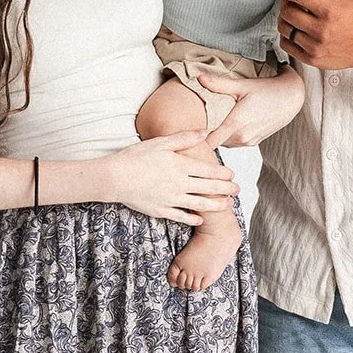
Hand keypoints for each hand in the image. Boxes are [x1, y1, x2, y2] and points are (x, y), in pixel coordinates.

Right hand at [92, 130, 238, 224]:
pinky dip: (192, 218)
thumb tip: (204, 132)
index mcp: (181, 165)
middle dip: (225, 189)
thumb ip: (184, 138)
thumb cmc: (136, 157)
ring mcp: (171, 199)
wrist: (115, 178)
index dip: (223, 173)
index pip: (209, 170)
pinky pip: (181, 216)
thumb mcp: (160, 142)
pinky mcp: (161, 210)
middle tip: (237, 190)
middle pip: (208, 188)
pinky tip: (200, 219)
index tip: (232, 175)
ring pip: (199, 204)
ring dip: (215, 205)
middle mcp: (180, 184)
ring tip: (227, 206)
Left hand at [200, 66, 305, 147]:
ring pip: (225, 143)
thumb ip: (219, 84)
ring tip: (209, 125)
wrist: (292, 98)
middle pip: (214, 143)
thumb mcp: (243, 85)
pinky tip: (227, 125)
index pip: (208, 142)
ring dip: (218, 136)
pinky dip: (229, 136)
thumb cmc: (268, 90)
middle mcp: (241, 137)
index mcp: (235, 124)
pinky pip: (235, 142)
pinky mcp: (254, 142)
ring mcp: (248, 141)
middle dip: (205, 137)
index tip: (187, 132)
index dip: (196, 140)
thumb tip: (199, 78)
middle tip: (193, 126)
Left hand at [277, 0, 352, 70]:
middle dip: (287, 4)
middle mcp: (321, 30)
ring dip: (285, 20)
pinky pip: (286, 45)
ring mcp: (315, 46)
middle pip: (287, 12)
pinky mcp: (311, 59)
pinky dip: (287, 36)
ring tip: (295, 16)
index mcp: (329, 10)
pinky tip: (297, 30)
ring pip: (284, 28)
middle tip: (293, 3)